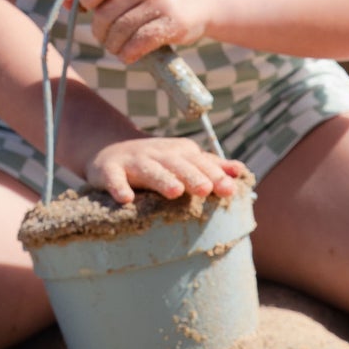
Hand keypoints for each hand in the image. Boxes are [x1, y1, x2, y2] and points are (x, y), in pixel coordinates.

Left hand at [79, 0, 215, 60]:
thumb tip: (66, 4)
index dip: (87, 2)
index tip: (91, 10)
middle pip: (105, 16)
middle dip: (100, 32)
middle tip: (106, 37)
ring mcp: (161, 2)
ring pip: (119, 34)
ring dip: (113, 46)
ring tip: (117, 46)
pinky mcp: (173, 24)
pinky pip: (137, 45)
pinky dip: (127, 54)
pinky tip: (129, 54)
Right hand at [84, 133, 241, 207]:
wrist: (109, 149)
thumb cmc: (155, 161)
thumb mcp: (182, 160)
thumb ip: (210, 166)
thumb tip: (240, 171)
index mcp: (178, 152)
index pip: (199, 162)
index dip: (214, 174)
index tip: (229, 189)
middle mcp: (157, 154)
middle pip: (176, 164)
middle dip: (192, 175)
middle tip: (206, 189)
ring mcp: (132, 161)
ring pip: (148, 169)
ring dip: (161, 179)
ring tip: (175, 192)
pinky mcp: (108, 170)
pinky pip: (113, 178)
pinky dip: (118, 187)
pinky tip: (126, 199)